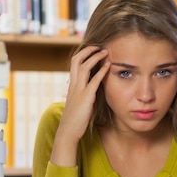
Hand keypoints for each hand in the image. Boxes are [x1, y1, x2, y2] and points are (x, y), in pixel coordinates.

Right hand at [51, 46, 109, 166]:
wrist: (68, 131)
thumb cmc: (75, 119)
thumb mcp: (78, 102)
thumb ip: (84, 93)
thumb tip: (92, 87)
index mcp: (72, 85)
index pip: (75, 63)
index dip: (84, 54)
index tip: (93, 49)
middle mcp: (74, 85)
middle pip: (77, 60)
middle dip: (88, 50)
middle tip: (99, 45)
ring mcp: (79, 90)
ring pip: (84, 67)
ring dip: (95, 58)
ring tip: (105, 52)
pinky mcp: (86, 98)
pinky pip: (94, 81)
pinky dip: (101, 72)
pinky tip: (108, 66)